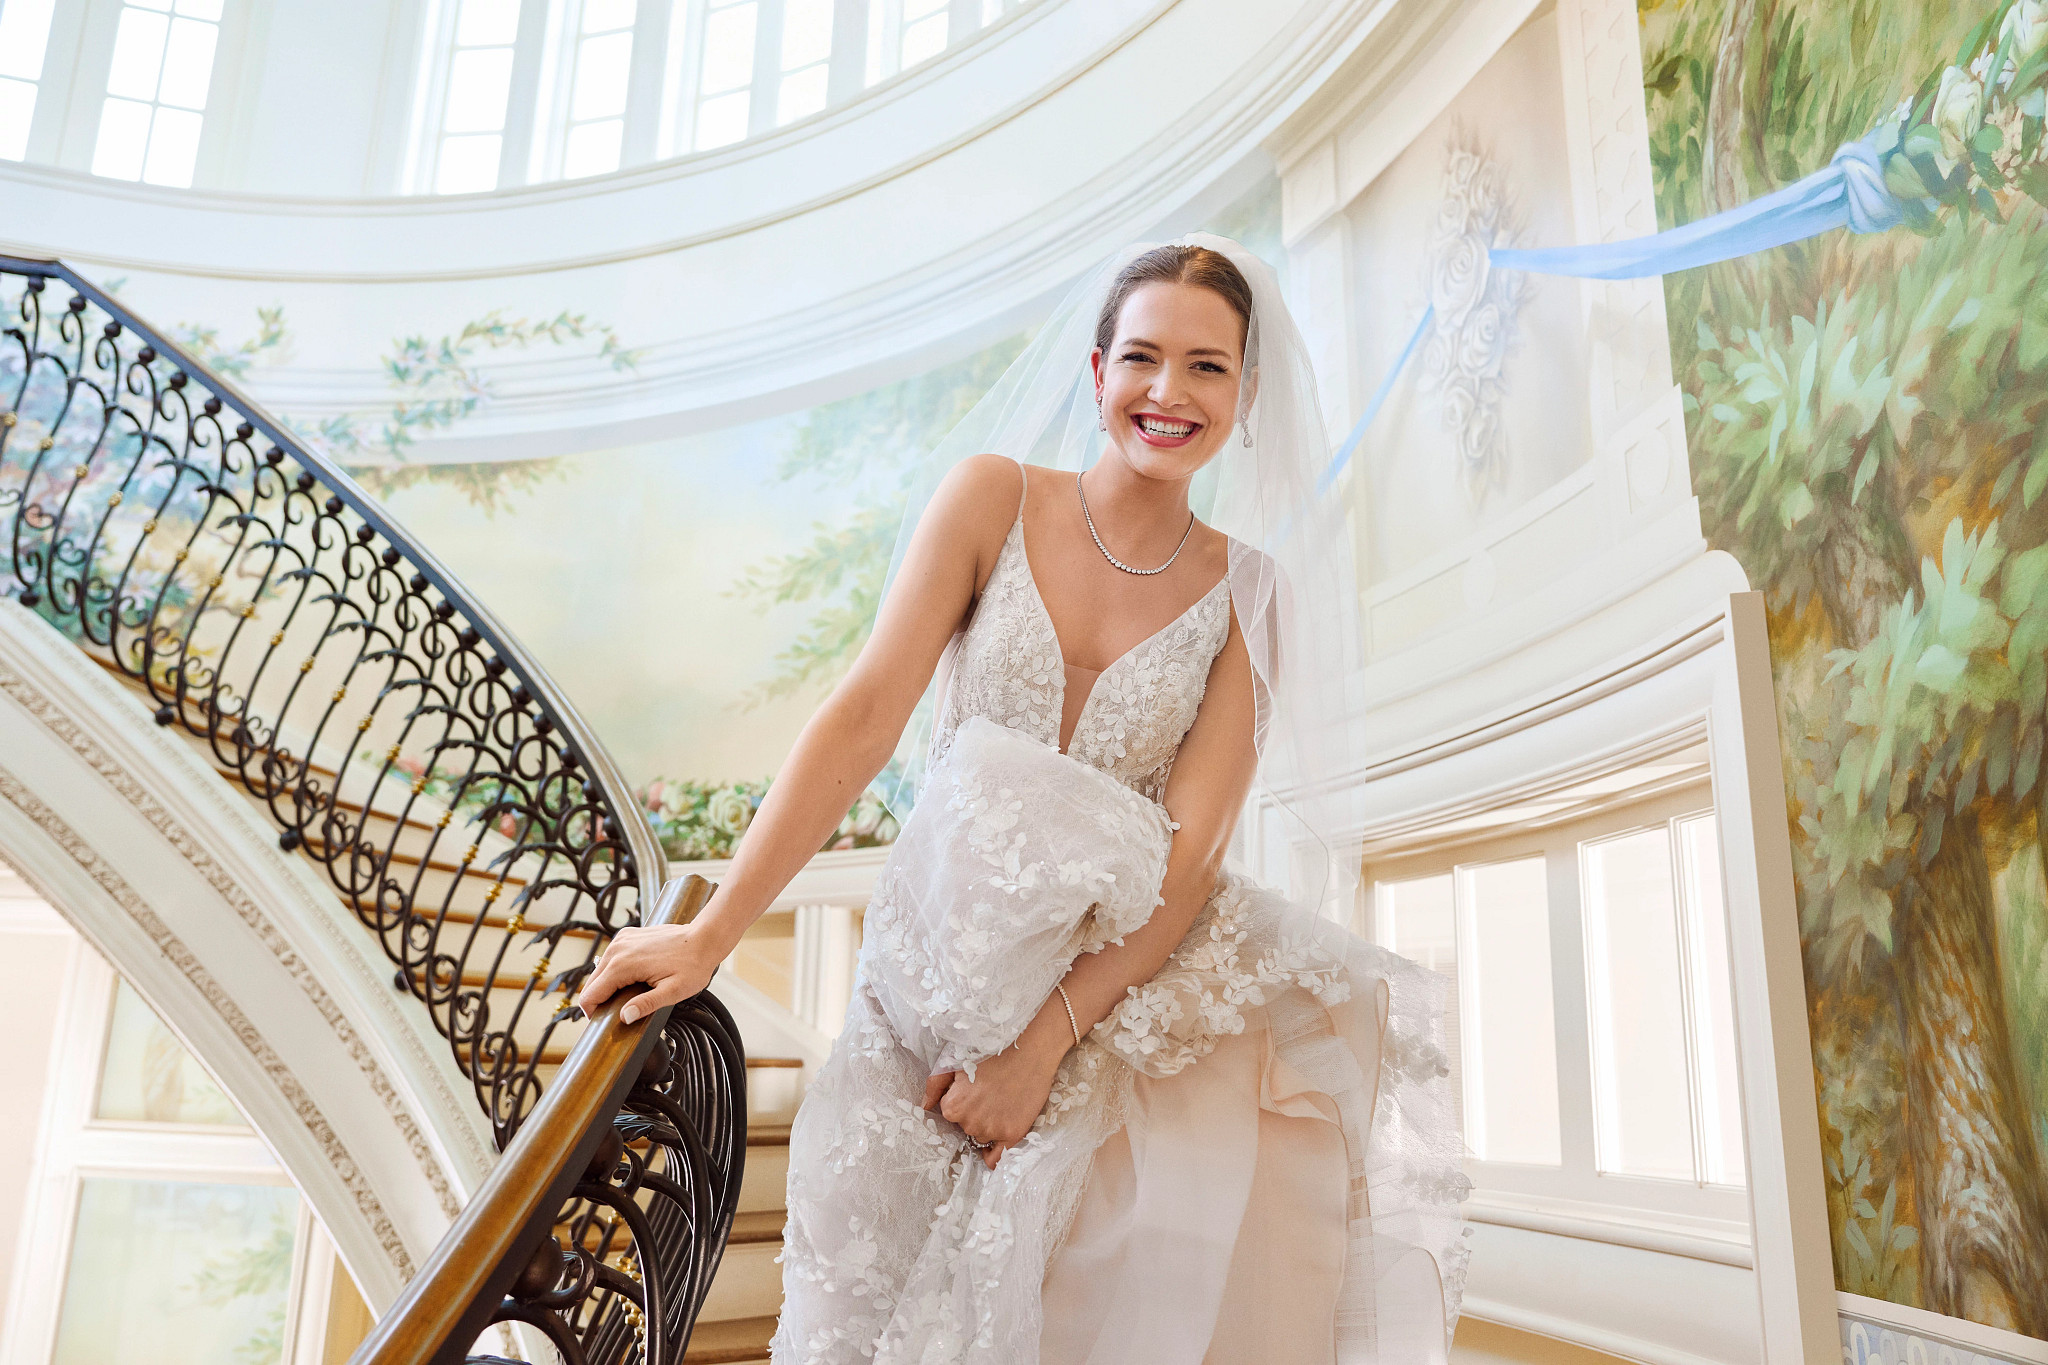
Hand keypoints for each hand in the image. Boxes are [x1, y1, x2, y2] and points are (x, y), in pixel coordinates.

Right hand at [577, 922, 728, 1024]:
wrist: (704, 938)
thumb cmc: (693, 964)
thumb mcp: (672, 992)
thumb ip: (646, 1005)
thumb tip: (624, 1017)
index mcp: (623, 964)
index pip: (590, 994)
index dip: (592, 1012)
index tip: (602, 1023)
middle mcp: (617, 948)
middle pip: (592, 983)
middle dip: (599, 1000)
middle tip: (617, 1013)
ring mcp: (622, 940)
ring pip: (600, 970)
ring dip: (607, 986)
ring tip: (626, 997)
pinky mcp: (627, 936)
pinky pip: (611, 958)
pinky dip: (615, 971)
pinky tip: (631, 979)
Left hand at [924, 1039, 1064, 1169]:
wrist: (1029, 1049)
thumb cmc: (991, 1051)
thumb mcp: (955, 1061)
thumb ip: (935, 1084)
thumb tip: (924, 1106)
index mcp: (953, 1106)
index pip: (951, 1112)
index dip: (961, 1099)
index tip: (974, 1089)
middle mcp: (970, 1123)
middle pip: (966, 1126)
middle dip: (974, 1112)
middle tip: (989, 1092)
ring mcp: (993, 1130)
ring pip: (982, 1136)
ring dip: (987, 1125)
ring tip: (1001, 1102)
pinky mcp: (1013, 1134)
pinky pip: (996, 1158)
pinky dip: (993, 1155)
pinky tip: (996, 1141)